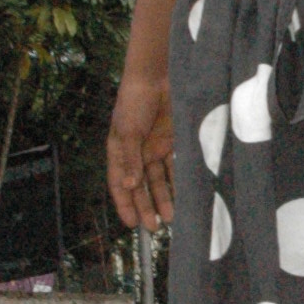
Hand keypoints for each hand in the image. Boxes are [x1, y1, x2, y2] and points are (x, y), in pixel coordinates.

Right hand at [109, 69, 174, 230]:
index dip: (124, 204)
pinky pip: (176, 167)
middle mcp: (137, 153)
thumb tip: (129, 186)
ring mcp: (156, 147)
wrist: (158, 76)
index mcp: (118, 150)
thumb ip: (130, 159)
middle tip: (154, 228)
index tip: (131, 224)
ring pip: (160, 180)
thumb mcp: (129, 131)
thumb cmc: (135, 101)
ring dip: (164, 198)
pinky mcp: (174, 142)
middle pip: (141, 186)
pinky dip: (179, 181)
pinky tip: (184, 196)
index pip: (119, 183)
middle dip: (146, 206)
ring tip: (171, 217)